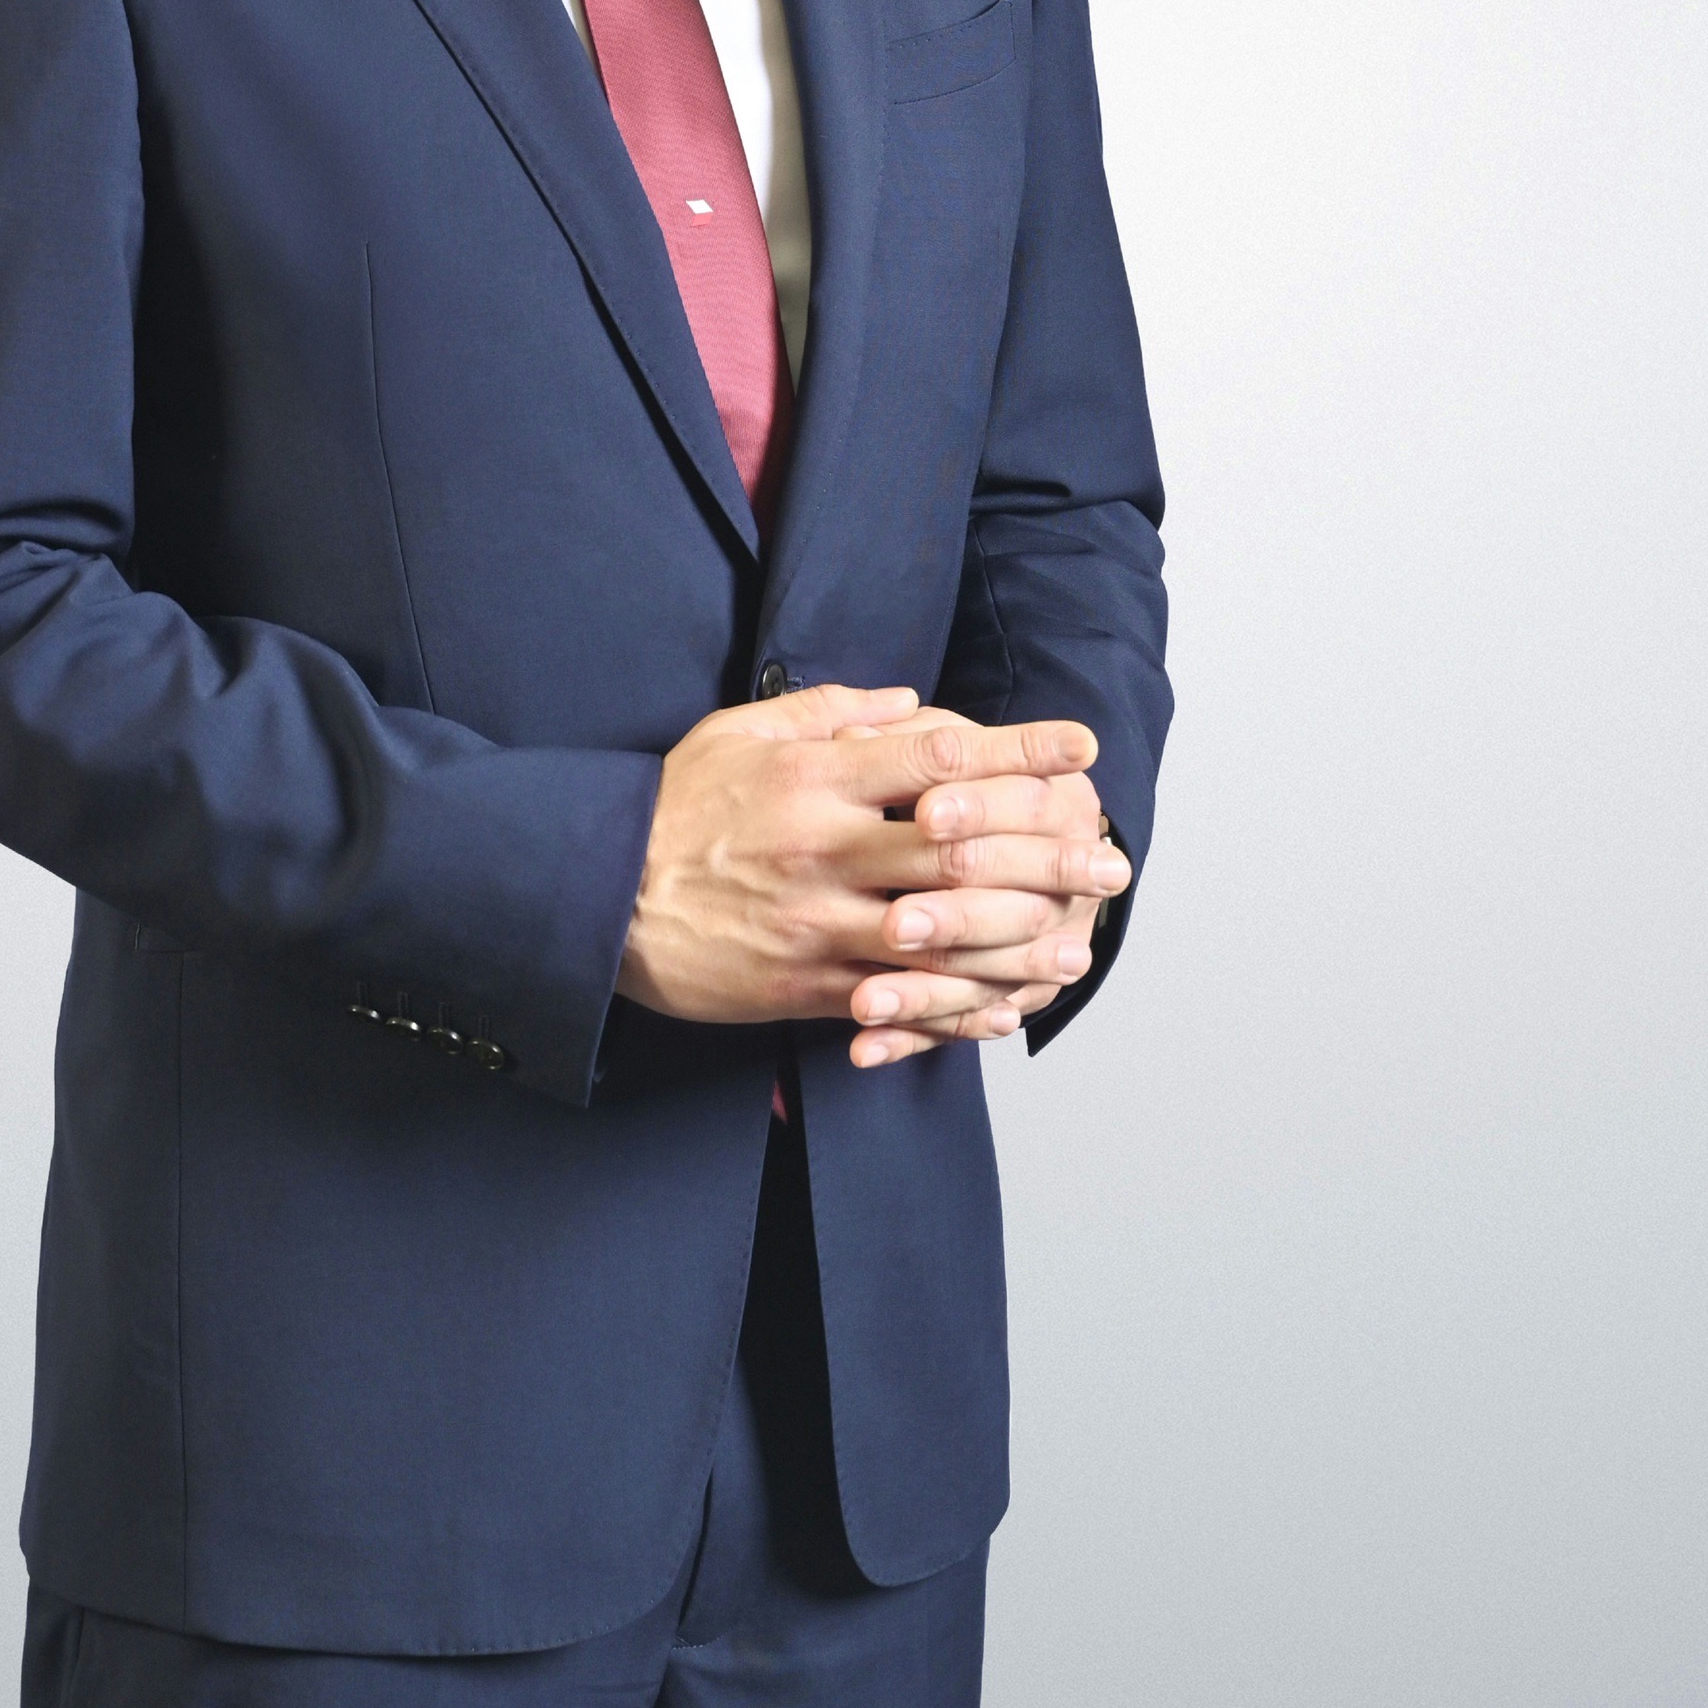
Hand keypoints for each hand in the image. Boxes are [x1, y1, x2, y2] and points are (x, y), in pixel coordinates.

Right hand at [617, 688, 1113, 1057]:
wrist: (596, 900)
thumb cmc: (674, 806)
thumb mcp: (742, 732)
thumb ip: (831, 711)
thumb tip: (910, 699)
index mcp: (815, 778)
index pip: (939, 757)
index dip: (1020, 752)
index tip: (1082, 748)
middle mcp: (825, 849)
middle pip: (959, 852)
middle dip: (1046, 856)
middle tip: (1111, 859)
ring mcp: (815, 923)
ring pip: (939, 936)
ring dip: (1019, 943)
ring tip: (1080, 945)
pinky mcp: (800, 984)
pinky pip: (893, 999)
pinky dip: (953, 1006)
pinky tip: (1005, 1008)